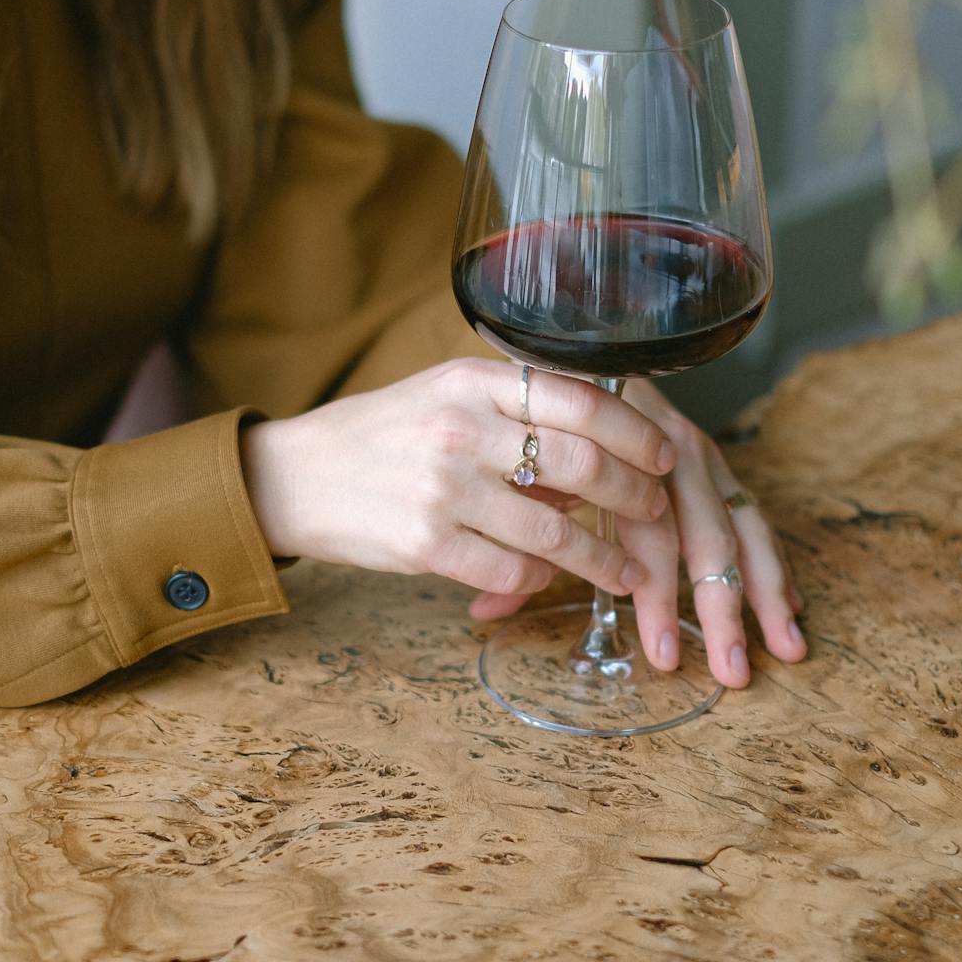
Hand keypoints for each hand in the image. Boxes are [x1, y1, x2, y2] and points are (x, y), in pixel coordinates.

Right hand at [243, 358, 677, 602]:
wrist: (295, 477)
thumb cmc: (381, 436)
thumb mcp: (444, 399)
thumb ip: (515, 416)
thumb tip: (598, 460)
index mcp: (472, 380)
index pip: (581, 399)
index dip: (636, 432)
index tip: (665, 454)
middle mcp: (462, 429)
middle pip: (582, 465)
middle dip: (635, 497)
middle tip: (657, 514)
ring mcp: (444, 489)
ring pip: (556, 532)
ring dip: (605, 559)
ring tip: (630, 571)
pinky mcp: (426, 544)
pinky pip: (512, 572)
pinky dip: (541, 580)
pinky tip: (549, 579)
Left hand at [468, 378, 807, 686]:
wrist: (567, 352)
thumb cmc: (538, 430)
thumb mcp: (523, 480)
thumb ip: (514, 544)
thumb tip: (484, 612)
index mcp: (620, 453)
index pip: (650, 532)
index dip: (658, 596)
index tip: (662, 656)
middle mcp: (670, 450)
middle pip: (707, 534)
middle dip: (722, 607)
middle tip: (730, 670)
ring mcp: (701, 456)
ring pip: (743, 525)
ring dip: (765, 590)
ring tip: (787, 647)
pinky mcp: (716, 464)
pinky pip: (752, 514)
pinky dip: (773, 560)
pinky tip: (788, 605)